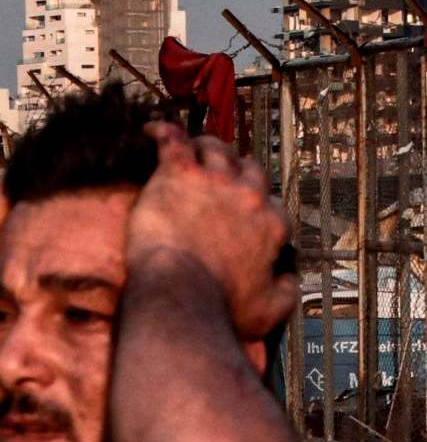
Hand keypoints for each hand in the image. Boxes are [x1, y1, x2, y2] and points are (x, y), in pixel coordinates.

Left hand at [127, 122, 295, 341]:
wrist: (180, 292)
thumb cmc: (219, 306)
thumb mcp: (268, 311)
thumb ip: (286, 292)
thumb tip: (291, 280)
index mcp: (270, 225)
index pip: (271, 206)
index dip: (256, 206)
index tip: (243, 212)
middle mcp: (247, 197)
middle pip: (247, 169)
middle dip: (236, 168)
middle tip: (219, 170)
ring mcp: (213, 181)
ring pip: (214, 149)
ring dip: (205, 146)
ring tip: (192, 147)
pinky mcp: (177, 174)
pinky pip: (172, 140)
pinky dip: (163, 132)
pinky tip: (151, 130)